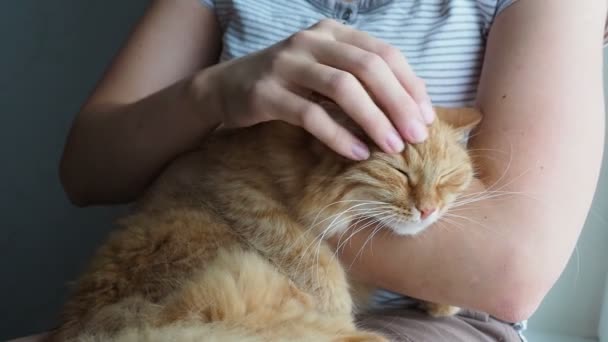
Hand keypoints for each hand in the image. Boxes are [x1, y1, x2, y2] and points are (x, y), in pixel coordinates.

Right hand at [198, 19, 433, 159]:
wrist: (227, 87)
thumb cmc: (287, 84)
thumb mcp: (325, 71)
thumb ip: (360, 78)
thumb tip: (413, 101)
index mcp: (332, 32)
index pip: (383, 52)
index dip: (410, 84)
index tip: (426, 117)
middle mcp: (310, 41)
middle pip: (367, 67)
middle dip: (398, 103)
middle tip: (416, 136)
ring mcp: (286, 64)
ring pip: (342, 88)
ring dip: (373, 119)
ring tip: (392, 147)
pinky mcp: (266, 92)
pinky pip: (310, 114)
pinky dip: (338, 134)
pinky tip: (357, 152)